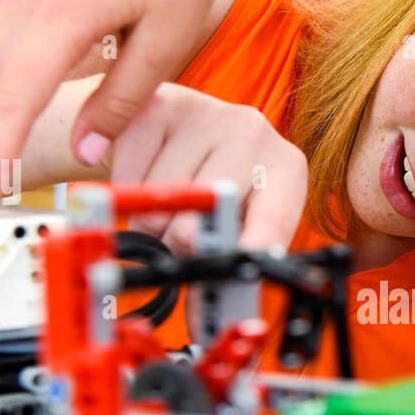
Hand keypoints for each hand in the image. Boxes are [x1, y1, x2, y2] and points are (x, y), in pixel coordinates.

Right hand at [108, 85, 307, 254]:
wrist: (168, 136)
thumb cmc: (209, 189)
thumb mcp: (235, 223)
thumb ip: (231, 256)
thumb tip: (208, 309)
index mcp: (286, 169)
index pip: (274, 218)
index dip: (252, 250)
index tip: (237, 272)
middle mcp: (255, 131)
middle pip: (209, 209)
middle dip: (185, 241)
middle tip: (182, 240)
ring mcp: (207, 111)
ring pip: (164, 198)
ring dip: (153, 220)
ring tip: (167, 203)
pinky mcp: (158, 104)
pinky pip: (131, 175)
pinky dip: (129, 190)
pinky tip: (146, 175)